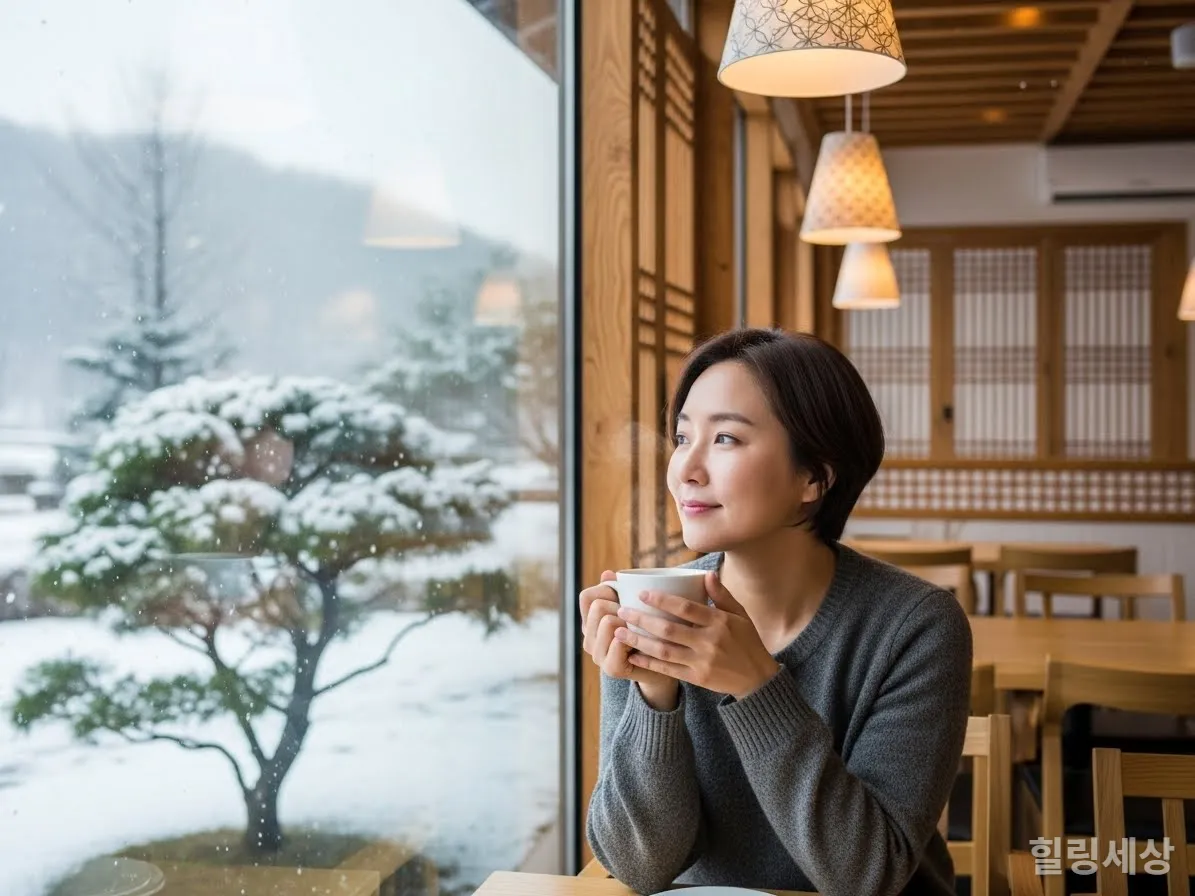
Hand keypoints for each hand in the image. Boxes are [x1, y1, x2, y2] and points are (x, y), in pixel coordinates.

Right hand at [579, 571, 677, 706]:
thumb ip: (618, 591)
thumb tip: (607, 573)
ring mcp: (597, 655)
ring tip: (638, 631)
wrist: (663, 667)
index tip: (623, 598)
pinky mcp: (611, 668)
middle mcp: (588, 639)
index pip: (586, 597)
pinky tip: (641, 643)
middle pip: (598, 606)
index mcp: (589, 623)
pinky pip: (619, 641)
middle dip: (619, 606)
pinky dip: (632, 638)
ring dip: (627, 622)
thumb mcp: (632, 608)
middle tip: (634, 617)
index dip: (606, 591)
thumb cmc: (649, 632)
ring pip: (608, 621)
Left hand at [613, 571, 781, 699]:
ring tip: (619, 633)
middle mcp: (709, 642)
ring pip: (664, 651)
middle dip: (642, 620)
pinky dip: (649, 663)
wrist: (758, 679)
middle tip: (622, 611)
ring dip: (639, 642)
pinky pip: (669, 670)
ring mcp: (702, 662)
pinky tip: (633, 656)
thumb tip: (708, 573)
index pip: (686, 608)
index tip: (642, 594)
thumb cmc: (747, 642)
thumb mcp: (740, 615)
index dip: (662, 600)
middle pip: (669, 630)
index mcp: (719, 622)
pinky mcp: (697, 678)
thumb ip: (722, 595)